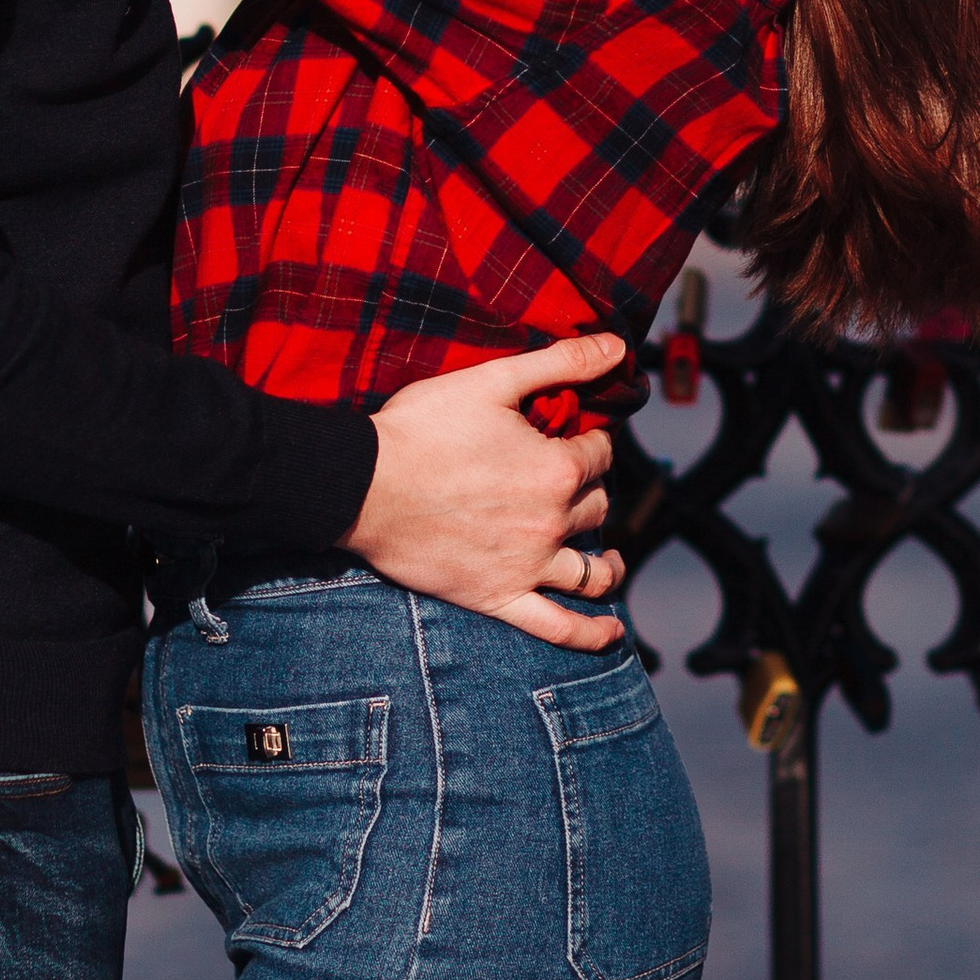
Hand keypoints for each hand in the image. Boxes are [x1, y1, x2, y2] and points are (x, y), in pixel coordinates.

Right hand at [344, 333, 629, 649]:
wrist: (362, 485)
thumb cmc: (422, 428)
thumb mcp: (492, 380)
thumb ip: (561, 362)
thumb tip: (617, 345)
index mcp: (556, 469)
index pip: (599, 454)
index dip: (591, 442)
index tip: (576, 438)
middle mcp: (552, 522)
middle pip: (596, 507)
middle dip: (590, 491)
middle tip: (570, 484)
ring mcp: (528, 566)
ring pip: (591, 570)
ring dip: (608, 564)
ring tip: (612, 561)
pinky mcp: (498, 598)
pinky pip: (558, 626)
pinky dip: (591, 634)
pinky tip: (612, 632)